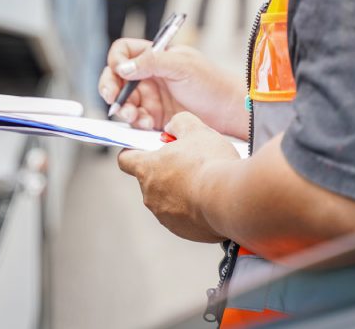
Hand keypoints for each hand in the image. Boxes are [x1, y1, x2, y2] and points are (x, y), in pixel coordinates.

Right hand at [98, 38, 248, 137]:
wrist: (229, 112)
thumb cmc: (211, 83)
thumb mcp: (182, 65)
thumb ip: (151, 62)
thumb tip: (122, 67)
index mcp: (155, 56)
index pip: (123, 52)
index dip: (116, 60)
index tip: (119, 72)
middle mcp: (149, 75)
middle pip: (116, 78)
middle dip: (110, 88)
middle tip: (112, 99)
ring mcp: (151, 97)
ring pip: (123, 101)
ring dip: (123, 108)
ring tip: (133, 115)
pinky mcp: (154, 118)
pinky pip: (135, 120)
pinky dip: (135, 122)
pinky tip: (145, 124)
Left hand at [117, 112, 238, 242]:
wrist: (230, 199)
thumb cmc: (210, 163)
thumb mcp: (196, 130)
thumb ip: (179, 123)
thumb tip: (173, 127)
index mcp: (148, 169)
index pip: (125, 160)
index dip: (132, 153)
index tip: (143, 150)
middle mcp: (150, 195)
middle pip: (151, 179)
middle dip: (168, 171)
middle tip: (190, 163)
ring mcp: (164, 215)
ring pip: (168, 198)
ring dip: (182, 191)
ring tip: (205, 182)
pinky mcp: (182, 230)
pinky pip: (183, 217)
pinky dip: (194, 209)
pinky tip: (211, 199)